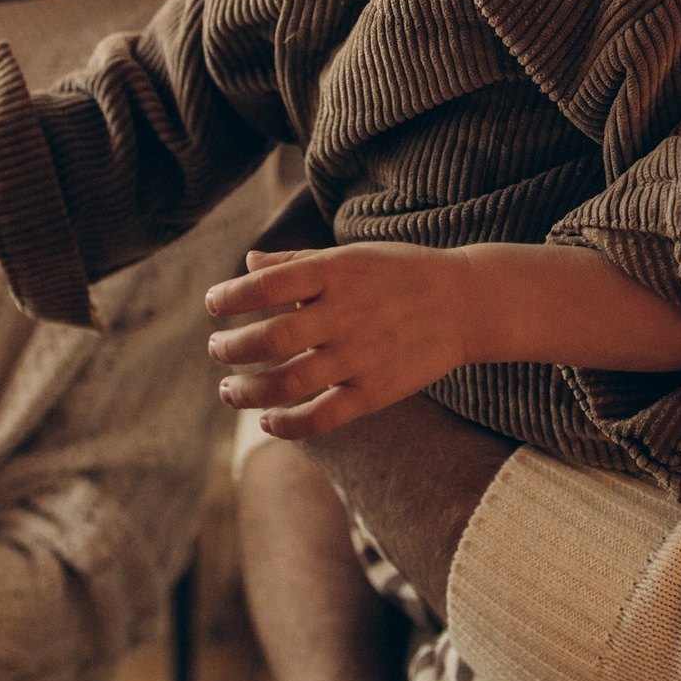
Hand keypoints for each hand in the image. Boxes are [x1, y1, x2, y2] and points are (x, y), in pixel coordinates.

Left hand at [205, 242, 480, 439]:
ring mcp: (361, 356)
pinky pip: (322, 417)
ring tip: (228, 388)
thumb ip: (297, 262)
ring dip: (247, 390)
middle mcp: (346, 313)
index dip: (231, 296)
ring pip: (288, 382)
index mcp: (336, 272)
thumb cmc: (400, 272)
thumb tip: (248, 263)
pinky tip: (267, 421)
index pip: (267, 285)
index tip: (213, 305)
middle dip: (231, 347)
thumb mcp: (351, 255)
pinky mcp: (376, 391)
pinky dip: (288, 425)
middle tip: (216, 349)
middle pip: (271, 337)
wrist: (466, 302)